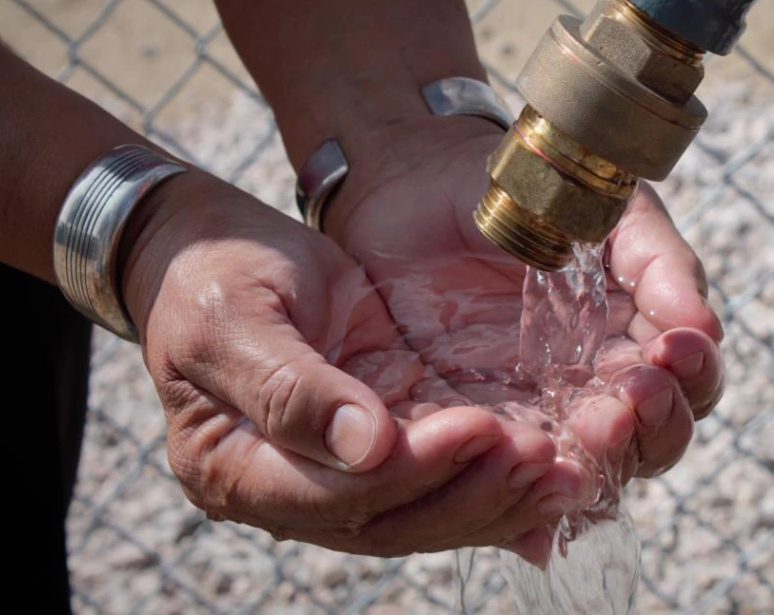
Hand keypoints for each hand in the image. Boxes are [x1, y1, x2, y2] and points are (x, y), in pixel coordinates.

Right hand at [120, 171, 579, 555]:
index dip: (410, 471)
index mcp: (235, 469)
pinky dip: (493, 481)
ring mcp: (336, 473)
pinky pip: (439, 478)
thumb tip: (363, 447)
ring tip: (565, 470)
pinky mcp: (378, 440)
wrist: (209, 252)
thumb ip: (288, 388)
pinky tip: (551, 476)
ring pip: (425, 512)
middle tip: (543, 456)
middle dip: (472, 492)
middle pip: (391, 521)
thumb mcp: (232, 318)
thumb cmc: (209, 276)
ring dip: (496, 496)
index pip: (335, 496)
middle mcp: (289, 489)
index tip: (476, 427)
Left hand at [319, 114, 725, 559]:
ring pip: (592, 470)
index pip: (690, 386)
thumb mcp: (604, 210)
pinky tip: (528, 455)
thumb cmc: (526, 192)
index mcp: (638, 339)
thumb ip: (658, 261)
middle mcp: (597, 389)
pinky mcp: (476, 427)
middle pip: (652, 442)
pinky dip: (531, 482)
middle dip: (653, 426)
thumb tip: (704, 327)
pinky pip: (512, 474)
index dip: (693, 378)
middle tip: (632, 396)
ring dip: (602, 457)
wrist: (420, 180)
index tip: (675, 349)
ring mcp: (538, 414)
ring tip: (591, 422)